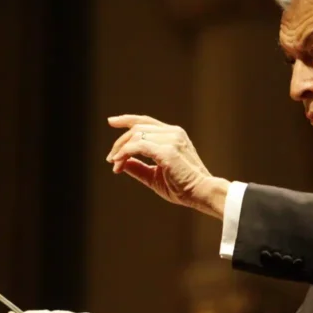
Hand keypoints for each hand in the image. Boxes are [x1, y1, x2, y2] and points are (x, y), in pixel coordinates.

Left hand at [106, 115, 228, 217]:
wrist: (201, 193)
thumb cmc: (182, 187)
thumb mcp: (154, 176)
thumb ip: (139, 167)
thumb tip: (120, 162)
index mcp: (173, 134)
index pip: (146, 121)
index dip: (127, 119)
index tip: (111, 121)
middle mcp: (173, 133)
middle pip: (137, 127)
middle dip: (119, 142)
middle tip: (111, 159)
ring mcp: (172, 139)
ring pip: (136, 135)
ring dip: (121, 150)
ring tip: (115, 165)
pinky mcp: (168, 150)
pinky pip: (139, 145)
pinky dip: (125, 153)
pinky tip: (119, 163)